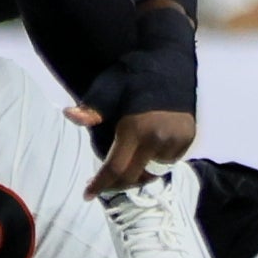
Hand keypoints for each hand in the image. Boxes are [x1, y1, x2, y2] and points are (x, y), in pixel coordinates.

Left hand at [71, 1, 197, 193]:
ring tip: (123, 171)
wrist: (170, 62)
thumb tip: (69, 115)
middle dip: (115, 184)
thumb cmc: (133, 74)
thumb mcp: (108, 88)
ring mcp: (176, 140)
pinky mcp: (188, 139)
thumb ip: (92, 110)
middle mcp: (158, 138)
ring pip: (152, 173)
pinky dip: (153, 165)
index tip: (87, 195)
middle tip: (102, 183)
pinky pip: (167, 163)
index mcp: (136, 127)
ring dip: (136, 176)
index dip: (100, 184)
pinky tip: (143, 158)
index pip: (115, 168)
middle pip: (133, 176)